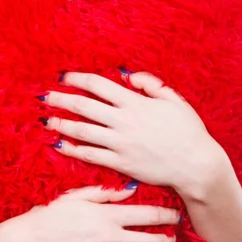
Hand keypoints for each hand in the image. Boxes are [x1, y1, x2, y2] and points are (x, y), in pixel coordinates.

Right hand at [0, 185, 178, 241]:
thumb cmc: (51, 216)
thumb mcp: (78, 196)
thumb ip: (107, 193)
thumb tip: (131, 189)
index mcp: (108, 216)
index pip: (148, 216)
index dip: (167, 216)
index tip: (176, 216)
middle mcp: (110, 239)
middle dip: (167, 240)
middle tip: (173, 237)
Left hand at [41, 71, 219, 191]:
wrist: (196, 165)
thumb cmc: (188, 131)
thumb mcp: (174, 100)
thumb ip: (152, 85)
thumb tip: (130, 75)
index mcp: (136, 103)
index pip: (99, 86)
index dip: (78, 79)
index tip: (64, 77)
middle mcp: (124, 121)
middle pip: (85, 106)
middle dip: (62, 100)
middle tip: (45, 97)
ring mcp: (121, 143)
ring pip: (83, 131)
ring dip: (62, 124)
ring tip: (48, 120)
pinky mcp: (121, 163)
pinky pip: (91, 155)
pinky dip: (74, 149)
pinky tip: (61, 144)